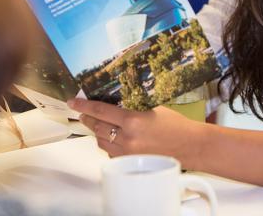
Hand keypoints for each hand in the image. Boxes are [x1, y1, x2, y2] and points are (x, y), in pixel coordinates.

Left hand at [69, 98, 205, 167]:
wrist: (189, 146)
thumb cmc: (176, 125)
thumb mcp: (152, 108)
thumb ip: (131, 108)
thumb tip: (113, 105)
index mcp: (133, 120)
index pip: (101, 111)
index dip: (84, 106)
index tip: (73, 102)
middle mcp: (127, 138)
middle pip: (97, 127)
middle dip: (88, 118)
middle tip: (83, 111)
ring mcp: (127, 152)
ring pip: (101, 141)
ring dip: (97, 131)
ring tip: (97, 123)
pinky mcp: (130, 161)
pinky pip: (111, 151)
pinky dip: (108, 143)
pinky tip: (112, 136)